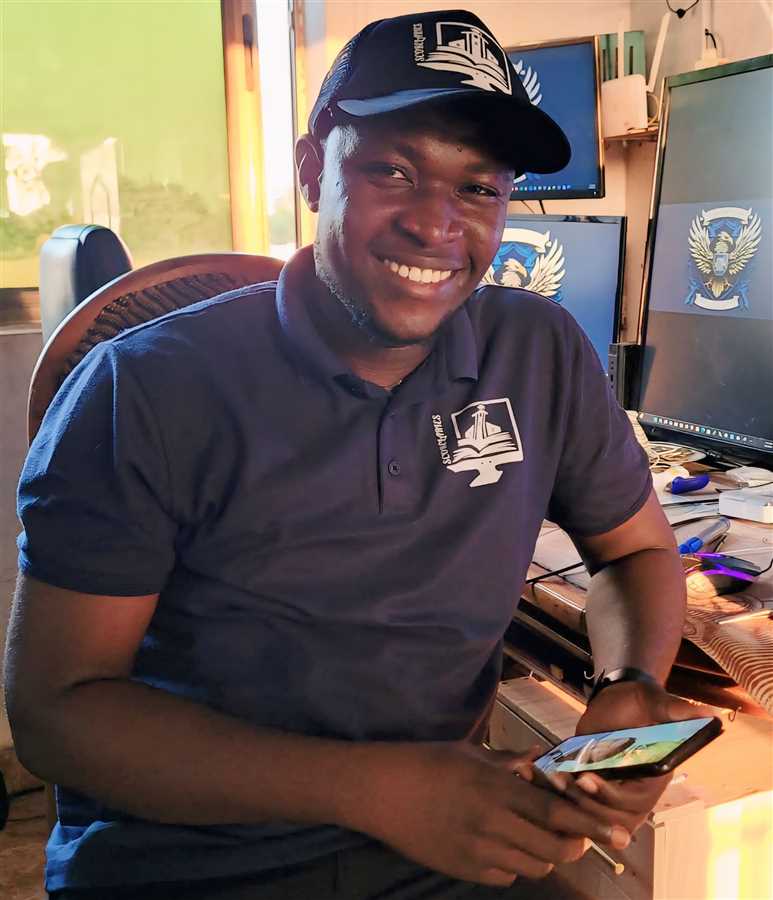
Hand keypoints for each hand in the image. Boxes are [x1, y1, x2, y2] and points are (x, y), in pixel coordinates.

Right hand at [356, 740, 631, 887]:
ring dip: (543, 854)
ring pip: (533, 866)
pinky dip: (513, 865)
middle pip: (553, 848)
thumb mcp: (470, 753)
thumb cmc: (426, 762)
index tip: (620, 834)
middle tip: (574, 833)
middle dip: (572, 844)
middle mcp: (493, 823)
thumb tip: (539, 759)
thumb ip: (509, 762)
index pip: (557, 812)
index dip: (593, 825)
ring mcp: (477, 851)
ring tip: (533, 834)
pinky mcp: (463, 870)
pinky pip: (504, 876)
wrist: (381, 791)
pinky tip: (500, 845)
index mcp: (497, 788)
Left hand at [565, 682, 714, 834]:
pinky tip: (542, 774)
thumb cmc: (643, 701)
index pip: (633, 804)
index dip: (609, 796)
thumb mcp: (659, 702)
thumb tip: (707, 713)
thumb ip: (678, 711)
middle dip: (586, 804)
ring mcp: (608, 787)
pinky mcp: (588, 779)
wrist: (618, 696)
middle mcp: (631, 790)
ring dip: (569, 800)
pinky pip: (575, 798)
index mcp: (652, 780)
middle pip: (609, 817)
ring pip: (590, 812)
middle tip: (564, 782)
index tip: (587, 778)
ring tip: (551, 778)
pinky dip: (559, 791)